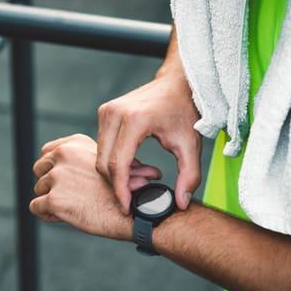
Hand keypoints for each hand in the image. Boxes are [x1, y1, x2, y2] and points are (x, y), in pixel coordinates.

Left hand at [30, 134, 135, 240]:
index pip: (46, 152)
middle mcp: (63, 155)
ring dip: (50, 200)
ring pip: (38, 189)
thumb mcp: (103, 160)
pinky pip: (35, 207)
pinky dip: (47, 214)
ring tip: (72, 207)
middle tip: (68, 196)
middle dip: (49, 184)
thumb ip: (79, 157)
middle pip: (38, 169)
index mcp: (74, 144)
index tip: (65, 180)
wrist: (132, 210)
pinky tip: (64, 217)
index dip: (53, 169)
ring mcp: (58, 176)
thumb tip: (55, 161)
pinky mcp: (54, 198)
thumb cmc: (122, 189)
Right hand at [96, 72, 200, 213]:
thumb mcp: (190, 145)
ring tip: (139, 179)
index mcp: (135, 120)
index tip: (127, 207)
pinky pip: (101, 146)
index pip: (118, 164)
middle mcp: (114, 113)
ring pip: (100, 156)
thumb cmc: (183, 110)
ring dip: (115, 173)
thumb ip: (189, 176)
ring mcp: (106, 111)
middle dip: (117, 184)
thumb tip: (180, 204)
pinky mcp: (104, 113)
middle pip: (103, 162)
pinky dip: (113, 161)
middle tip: (136, 196)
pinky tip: (133, 165)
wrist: (175, 83)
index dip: (121, 190)